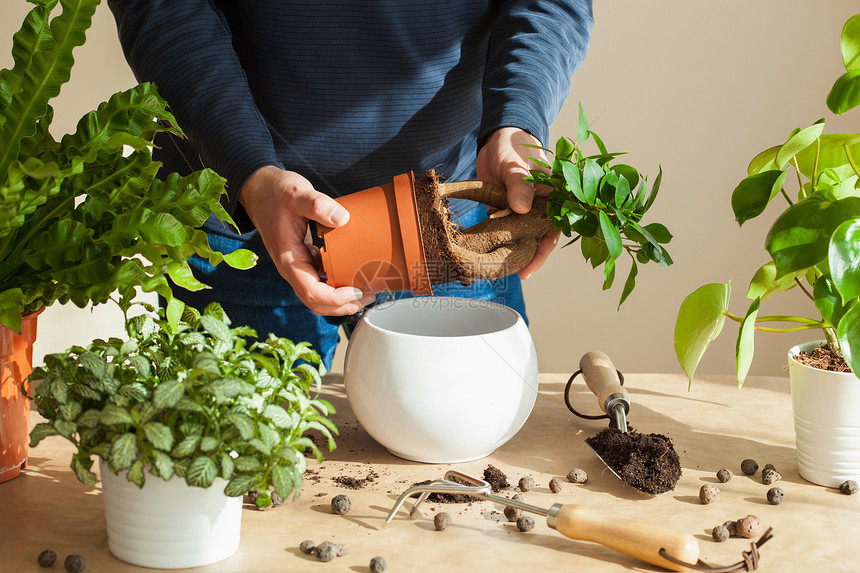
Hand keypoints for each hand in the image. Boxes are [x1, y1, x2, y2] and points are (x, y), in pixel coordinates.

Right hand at [239, 166, 374, 314]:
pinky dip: (337, 284)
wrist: (261, 190)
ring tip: (365, 290)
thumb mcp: (297, 193)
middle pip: (315, 301)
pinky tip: (353, 274)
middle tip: (368, 296)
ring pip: (318, 294)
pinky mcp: (304, 260)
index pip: (310, 291)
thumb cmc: (276, 193)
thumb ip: (317, 204)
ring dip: (341, 299)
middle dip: (342, 305)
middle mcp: (292, 267)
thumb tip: (342, 218)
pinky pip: (320, 280)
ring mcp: (298, 265)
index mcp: (288, 258)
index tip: (356, 291)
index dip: (334, 298)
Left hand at [476, 127, 559, 279]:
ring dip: (512, 250)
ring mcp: (523, 209)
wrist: (496, 138)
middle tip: (514, 274)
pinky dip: (499, 239)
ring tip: (500, 268)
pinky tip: (488, 252)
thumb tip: (522, 208)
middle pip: (538, 237)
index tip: (529, 267)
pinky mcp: (507, 210)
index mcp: (551, 195)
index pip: (554, 228)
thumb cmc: (512, 146)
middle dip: (528, 257)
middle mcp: (540, 206)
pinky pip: (505, 229)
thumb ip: (519, 184)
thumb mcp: (515, 164)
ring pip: (521, 235)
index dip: (543, 250)